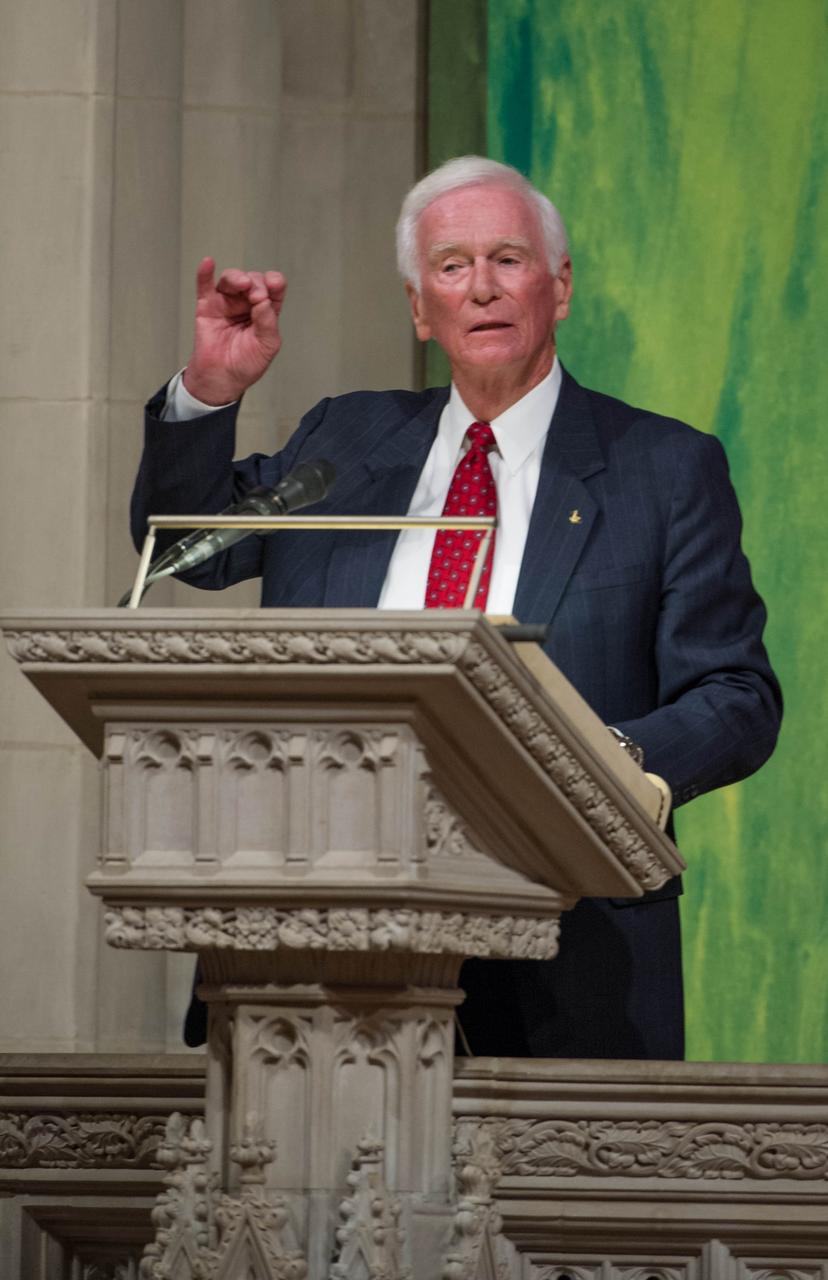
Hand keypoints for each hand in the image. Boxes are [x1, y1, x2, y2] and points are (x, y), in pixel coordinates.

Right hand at [182, 257, 286, 404]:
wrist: (222, 379)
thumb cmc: (246, 363)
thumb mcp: (267, 345)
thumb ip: (267, 321)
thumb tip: (263, 298)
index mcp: (266, 311)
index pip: (274, 288)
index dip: (274, 283)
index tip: (272, 290)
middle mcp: (247, 303)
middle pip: (254, 279)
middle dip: (256, 283)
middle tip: (255, 297)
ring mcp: (227, 303)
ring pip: (232, 279)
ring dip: (237, 277)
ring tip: (241, 284)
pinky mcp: (207, 306)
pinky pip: (204, 285)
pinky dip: (205, 273)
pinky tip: (208, 263)